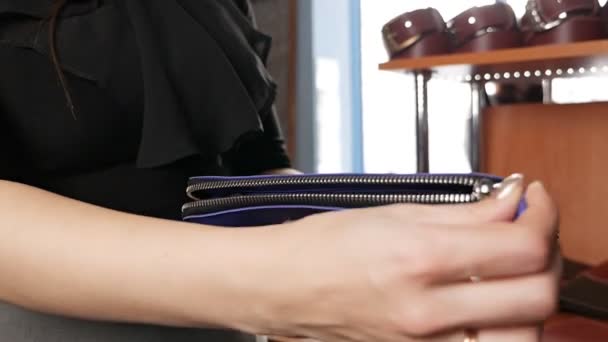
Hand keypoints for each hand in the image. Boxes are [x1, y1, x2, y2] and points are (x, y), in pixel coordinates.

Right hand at [253, 176, 559, 341]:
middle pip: (536, 295)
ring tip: (512, 271)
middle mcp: (425, 311)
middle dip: (546, 254)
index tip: (533, 200)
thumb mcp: (394, 213)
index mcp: (417, 259)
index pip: (520, 245)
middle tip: (529, 230)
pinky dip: (504, 326)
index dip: (541, 215)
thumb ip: (464, 212)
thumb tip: (510, 202)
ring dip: (531, 298)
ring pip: (524, 336)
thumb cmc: (321, 246)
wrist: (281, 285)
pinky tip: (491, 303)